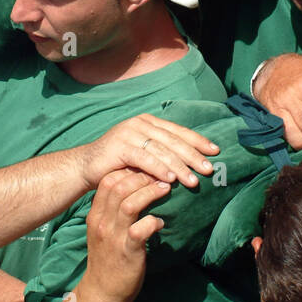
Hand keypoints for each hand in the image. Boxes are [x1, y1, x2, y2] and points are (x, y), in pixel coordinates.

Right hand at [79, 169, 169, 301]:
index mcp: (95, 215)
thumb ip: (113, 211)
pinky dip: (154, 221)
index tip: (146, 167)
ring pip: (128, 204)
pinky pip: (140, 230)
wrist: (101, 293)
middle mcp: (102, 223)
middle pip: (118, 186)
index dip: (128, 169)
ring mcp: (113, 237)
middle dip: (142, 176)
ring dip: (150, 192)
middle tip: (161, 175)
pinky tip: (162, 223)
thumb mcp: (103, 230)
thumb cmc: (107, 259)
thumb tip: (134, 189)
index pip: (107, 181)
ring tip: (166, 188)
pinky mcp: (127, 252)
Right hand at [80, 114, 218, 190]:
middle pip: (173, 140)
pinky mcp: (120, 146)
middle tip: (209, 169)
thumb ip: (163, 153)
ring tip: (192, 180)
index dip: (198, 140)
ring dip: (179, 166)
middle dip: (193, 155)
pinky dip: (159, 168)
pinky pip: (145, 158)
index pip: (178, 131)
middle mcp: (141, 123)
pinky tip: (170, 179)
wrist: (86, 166)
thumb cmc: (118, 163)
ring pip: (161, 150)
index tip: (215, 151)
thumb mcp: (144, 154)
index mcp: (149, 121)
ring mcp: (129, 132)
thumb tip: (193, 162)